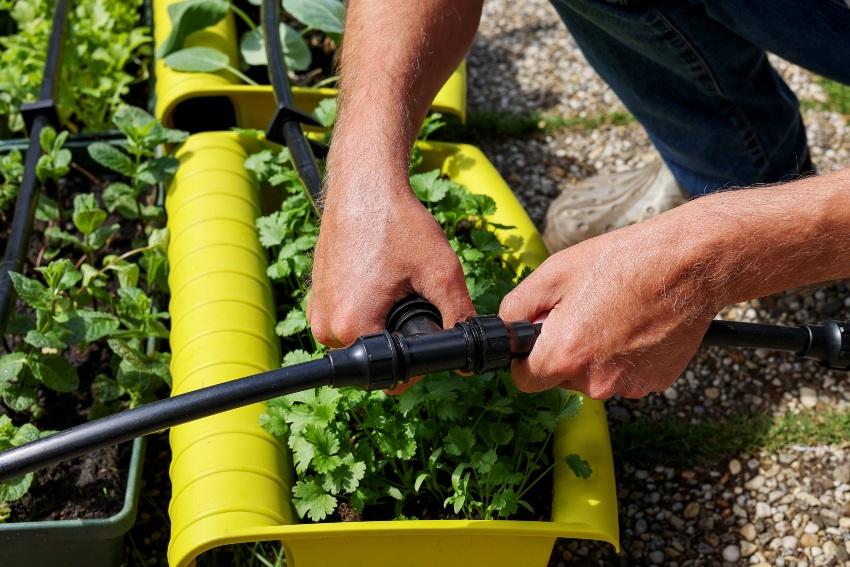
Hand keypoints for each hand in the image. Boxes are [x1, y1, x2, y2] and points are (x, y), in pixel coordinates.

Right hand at [308, 178, 474, 349]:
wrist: (365, 186)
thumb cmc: (397, 223)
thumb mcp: (441, 271)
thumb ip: (459, 315)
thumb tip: (468, 353)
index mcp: (352, 327)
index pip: (394, 376)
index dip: (422, 360)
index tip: (431, 326)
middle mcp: (326, 327)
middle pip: (378, 360)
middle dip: (402, 339)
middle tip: (415, 298)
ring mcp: (317, 312)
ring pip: (363, 340)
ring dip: (384, 324)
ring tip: (397, 285)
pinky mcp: (317, 298)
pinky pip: (348, 320)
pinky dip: (368, 309)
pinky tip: (381, 281)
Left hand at [499, 210, 718, 398]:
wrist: (687, 265)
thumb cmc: (621, 263)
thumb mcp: (553, 273)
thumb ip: (516, 307)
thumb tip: (506, 329)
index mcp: (564, 356)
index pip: (524, 380)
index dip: (527, 357)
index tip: (539, 336)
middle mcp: (595, 382)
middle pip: (561, 378)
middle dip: (564, 350)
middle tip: (583, 311)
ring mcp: (628, 386)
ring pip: (594, 377)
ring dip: (596, 354)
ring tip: (614, 313)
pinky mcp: (655, 383)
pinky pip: (625, 374)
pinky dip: (625, 356)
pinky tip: (636, 324)